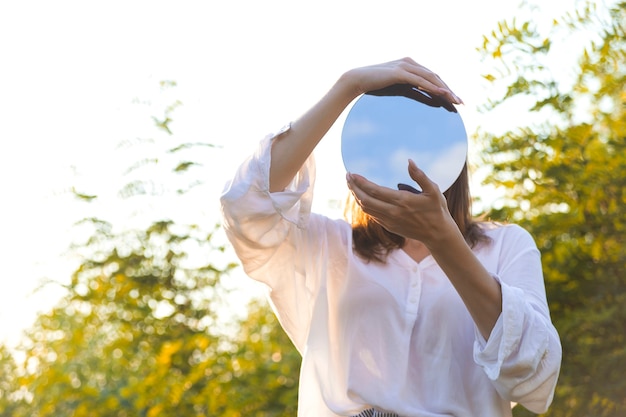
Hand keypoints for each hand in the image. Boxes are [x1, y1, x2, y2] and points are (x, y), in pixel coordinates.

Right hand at [342, 57, 462, 105]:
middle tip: (460, 104)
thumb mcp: (402, 91)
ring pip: (430, 78)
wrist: (357, 80)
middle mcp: (411, 63)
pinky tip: (441, 94)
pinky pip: (420, 81)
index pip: (433, 78)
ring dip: (444, 90)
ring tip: (454, 101)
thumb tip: (435, 102)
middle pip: (435, 77)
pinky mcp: (399, 72)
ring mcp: (405, 66)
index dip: (446, 89)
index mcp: (411, 66)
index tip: (455, 101)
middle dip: (449, 90)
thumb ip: (418, 94)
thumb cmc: (377, 86)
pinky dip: (432, 87)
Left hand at [346, 159, 458, 246]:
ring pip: (366, 209)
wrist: (437, 234)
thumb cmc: (437, 210)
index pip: (374, 191)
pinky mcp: (389, 226)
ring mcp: (389, 221)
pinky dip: (364, 205)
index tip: (352, 173)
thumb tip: (409, 161)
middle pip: (365, 200)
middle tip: (347, 177)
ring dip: (356, 196)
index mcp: (402, 201)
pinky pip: (372, 214)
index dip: (360, 182)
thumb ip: (420, 176)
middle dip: (353, 188)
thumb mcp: (433, 190)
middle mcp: (392, 212)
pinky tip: (362, 197)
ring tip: (351, 185)